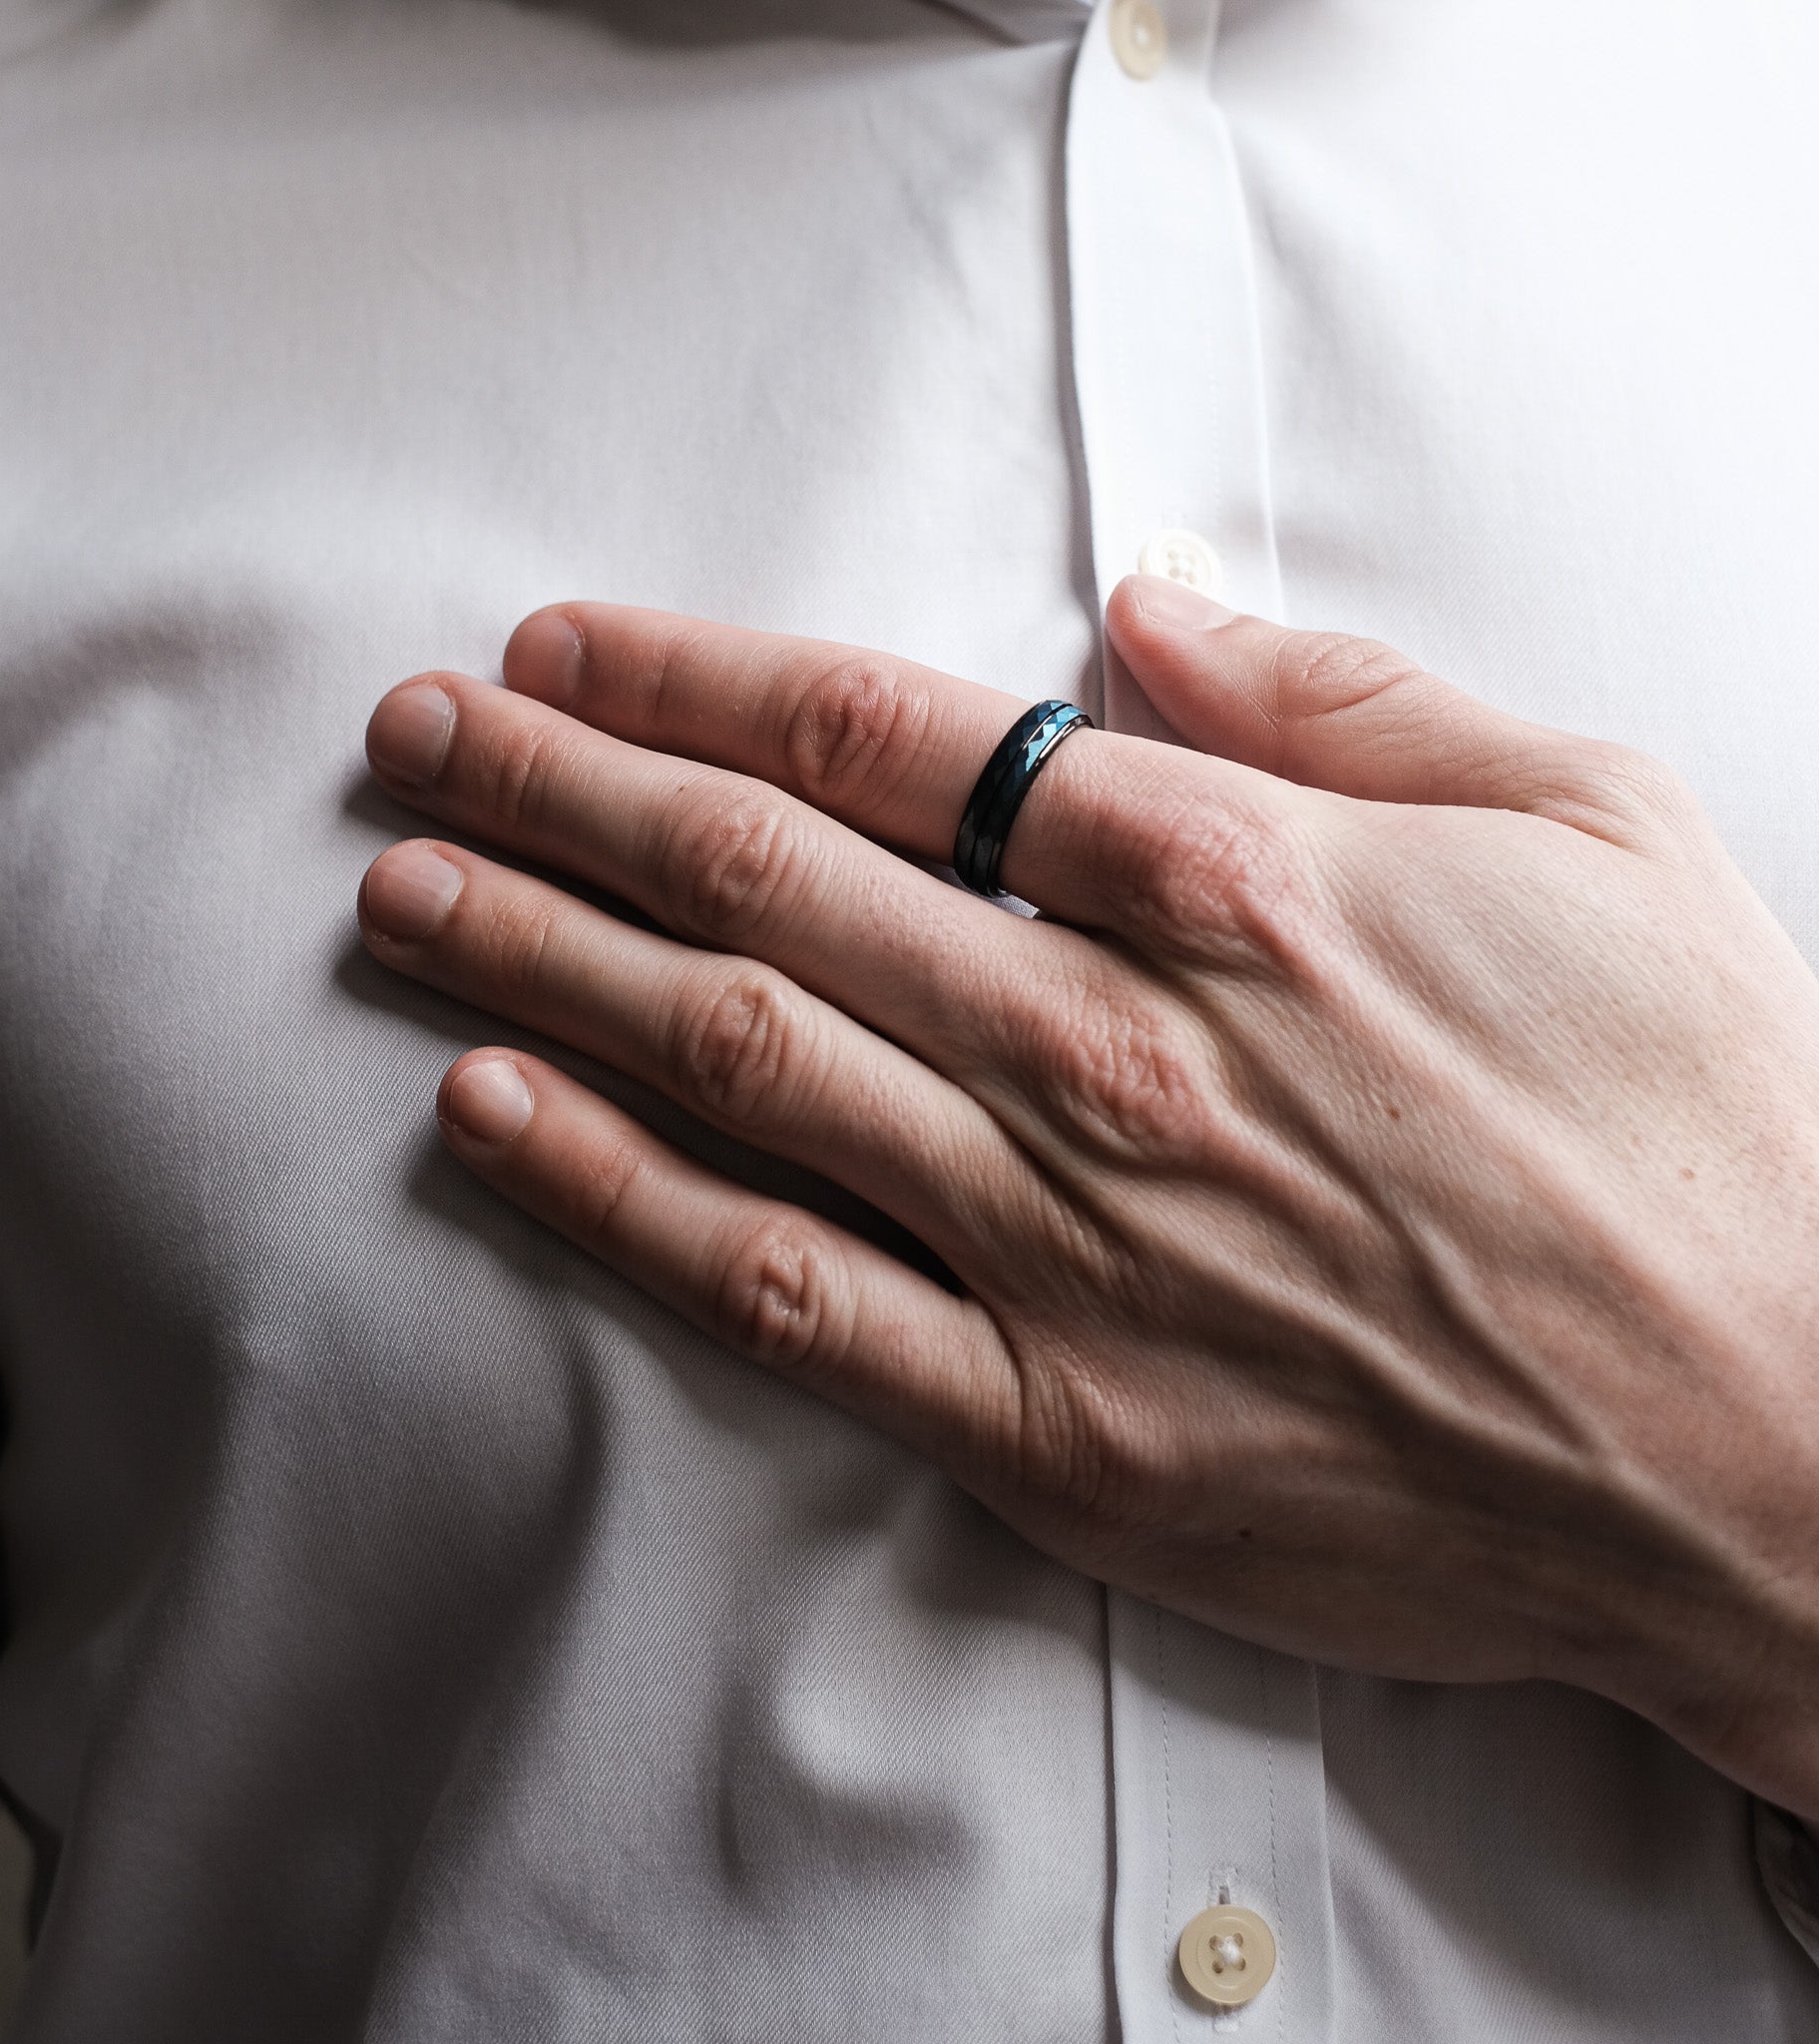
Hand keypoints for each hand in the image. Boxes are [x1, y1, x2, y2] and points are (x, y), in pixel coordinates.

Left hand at [356, 577, 1818, 1815]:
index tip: (567, 652)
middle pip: (758, 874)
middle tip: (416, 738)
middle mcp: (1105, 1044)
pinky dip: (616, 1195)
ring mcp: (1061, 1238)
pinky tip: (491, 1112)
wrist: (1776, 1439)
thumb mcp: (1586, 822)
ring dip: (535, 958)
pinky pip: (778, 1286)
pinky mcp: (1050, 1416)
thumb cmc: (1700, 1123)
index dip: (694, 677)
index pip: (884, 732)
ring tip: (396, 890)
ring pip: (728, 1058)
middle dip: (557, 790)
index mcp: (1228, 881)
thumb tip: (1146, 612)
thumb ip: (1343, 701)